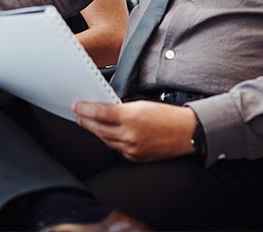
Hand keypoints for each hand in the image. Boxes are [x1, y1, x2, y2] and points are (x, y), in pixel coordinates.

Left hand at [73, 100, 196, 161]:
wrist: (187, 132)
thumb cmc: (167, 115)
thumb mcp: (142, 104)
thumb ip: (122, 108)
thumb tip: (106, 110)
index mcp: (130, 117)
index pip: (99, 113)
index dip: (85, 109)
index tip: (76, 105)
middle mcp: (129, 135)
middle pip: (99, 129)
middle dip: (86, 121)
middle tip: (78, 114)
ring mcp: (132, 149)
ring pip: (106, 141)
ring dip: (96, 132)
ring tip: (88, 124)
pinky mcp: (136, 158)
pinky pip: (118, 150)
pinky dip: (110, 141)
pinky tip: (106, 135)